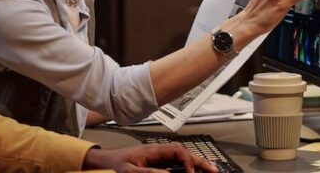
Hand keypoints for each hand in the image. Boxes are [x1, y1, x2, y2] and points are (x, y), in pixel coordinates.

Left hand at [82, 143, 217, 172]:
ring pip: (182, 158)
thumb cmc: (115, 164)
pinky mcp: (157, 163)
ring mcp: (159, 156)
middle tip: (214, 170)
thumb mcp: (130, 171)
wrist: (105, 160)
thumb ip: (148, 172)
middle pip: (184, 153)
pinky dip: (187, 167)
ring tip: (211, 170)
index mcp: (153, 150)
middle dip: (200, 161)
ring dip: (196, 164)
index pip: (177, 151)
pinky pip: (176, 163)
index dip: (187, 162)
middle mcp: (158, 151)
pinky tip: (194, 172)